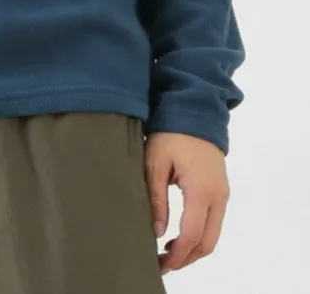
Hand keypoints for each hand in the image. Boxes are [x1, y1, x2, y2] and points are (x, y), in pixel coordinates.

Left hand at [145, 131, 230, 274]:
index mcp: (201, 190)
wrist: (194, 113)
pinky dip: (199, 236)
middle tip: (161, 264)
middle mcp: (218, 197)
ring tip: (167, 253)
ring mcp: (222, 195)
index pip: (193, 234)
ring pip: (212, 235)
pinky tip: (179, 236)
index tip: (160, 264)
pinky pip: (213, 223)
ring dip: (193, 249)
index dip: (178, 254)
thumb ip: (156, 197)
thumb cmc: (170, 134)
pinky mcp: (221, 191)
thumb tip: (158, 231)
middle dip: (186, 258)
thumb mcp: (155, 162)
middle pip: (207, 242)